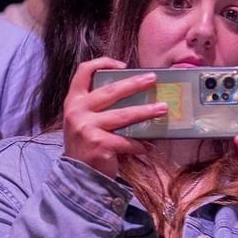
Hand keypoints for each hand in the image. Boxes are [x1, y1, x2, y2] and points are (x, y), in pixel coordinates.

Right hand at [61, 58, 162, 177]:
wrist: (76, 174)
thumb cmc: (86, 142)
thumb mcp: (84, 119)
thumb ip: (98, 105)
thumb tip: (133, 92)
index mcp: (74, 101)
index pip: (83, 72)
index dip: (102, 63)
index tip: (123, 65)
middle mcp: (77, 111)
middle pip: (110, 91)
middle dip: (134, 83)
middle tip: (153, 79)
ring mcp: (86, 128)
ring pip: (123, 115)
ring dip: (146, 111)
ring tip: (163, 108)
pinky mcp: (98, 144)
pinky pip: (126, 141)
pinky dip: (139, 145)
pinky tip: (148, 147)